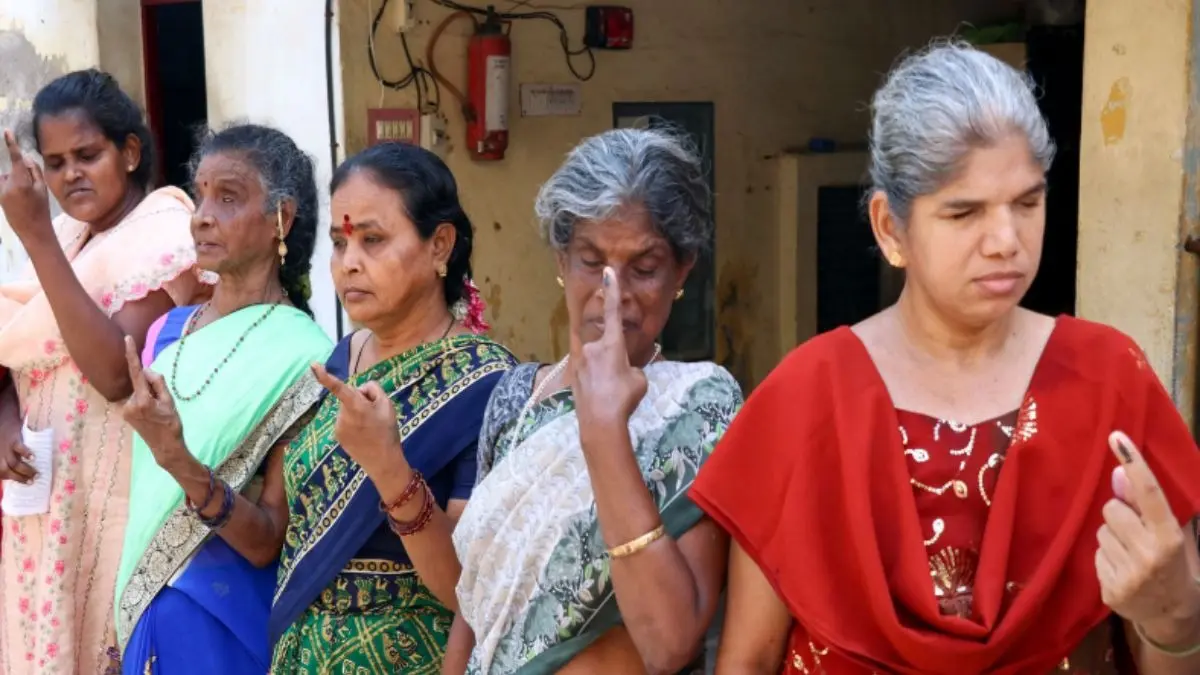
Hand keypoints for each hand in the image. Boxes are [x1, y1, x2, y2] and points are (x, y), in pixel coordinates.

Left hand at [0, 130, 53, 244]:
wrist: (32, 231)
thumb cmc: (41, 209)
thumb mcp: (43, 189)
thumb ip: (33, 171)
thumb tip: (25, 157)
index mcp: (21, 181)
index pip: (15, 159)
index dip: (11, 144)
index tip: (7, 132)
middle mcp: (7, 185)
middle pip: (13, 170)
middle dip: (20, 175)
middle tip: (31, 191)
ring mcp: (0, 192)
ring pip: (6, 178)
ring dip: (14, 183)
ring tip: (24, 199)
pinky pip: (3, 186)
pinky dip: (10, 189)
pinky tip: (19, 202)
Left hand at [0, 420, 34, 484]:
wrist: (3, 416)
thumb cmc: (3, 433)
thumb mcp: (1, 448)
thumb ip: (5, 458)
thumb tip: (17, 469)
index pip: (1, 473)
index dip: (12, 479)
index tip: (24, 484)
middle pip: (6, 471)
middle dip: (19, 478)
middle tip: (32, 482)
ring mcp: (5, 448)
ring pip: (14, 463)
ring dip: (26, 471)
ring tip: (36, 474)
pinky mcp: (13, 439)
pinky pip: (19, 448)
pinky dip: (26, 454)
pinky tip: (33, 458)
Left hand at [120, 336, 187, 470]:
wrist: (165, 447)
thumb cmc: (171, 425)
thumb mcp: (170, 401)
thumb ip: (158, 383)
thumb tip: (146, 370)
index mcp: (142, 400)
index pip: (136, 372)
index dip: (131, 354)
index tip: (127, 339)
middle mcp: (129, 404)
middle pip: (140, 383)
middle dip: (151, 386)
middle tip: (162, 402)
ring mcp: (125, 410)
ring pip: (138, 391)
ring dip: (148, 395)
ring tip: (157, 411)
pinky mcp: (125, 413)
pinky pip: (136, 398)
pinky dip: (144, 400)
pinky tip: (151, 413)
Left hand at [311, 362, 407, 480]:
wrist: (383, 462)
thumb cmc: (387, 431)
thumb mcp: (388, 405)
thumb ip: (373, 389)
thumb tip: (361, 389)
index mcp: (355, 405)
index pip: (339, 388)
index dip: (325, 376)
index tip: (313, 366)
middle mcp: (342, 415)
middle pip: (350, 397)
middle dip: (361, 401)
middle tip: (376, 415)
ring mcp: (338, 426)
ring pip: (348, 409)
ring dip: (357, 413)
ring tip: (371, 426)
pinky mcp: (337, 435)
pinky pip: (345, 421)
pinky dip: (354, 423)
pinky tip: (364, 434)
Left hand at [571, 267, 647, 426]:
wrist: (600, 423)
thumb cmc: (624, 398)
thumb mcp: (640, 379)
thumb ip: (632, 367)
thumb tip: (626, 368)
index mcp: (611, 344)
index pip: (614, 312)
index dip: (612, 291)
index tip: (608, 271)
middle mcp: (593, 348)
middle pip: (608, 346)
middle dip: (616, 360)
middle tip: (620, 382)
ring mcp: (581, 361)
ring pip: (599, 362)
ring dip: (607, 374)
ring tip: (612, 394)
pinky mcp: (575, 375)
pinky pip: (592, 374)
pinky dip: (599, 383)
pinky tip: (603, 398)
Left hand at [1096, 430, 1199, 642]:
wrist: (1172, 613)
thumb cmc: (1171, 563)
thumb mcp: (1167, 532)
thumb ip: (1143, 504)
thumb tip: (1118, 473)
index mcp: (1169, 536)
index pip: (1149, 492)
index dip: (1133, 463)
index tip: (1116, 437)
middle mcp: (1149, 554)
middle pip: (1111, 510)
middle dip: (1119, 515)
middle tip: (1135, 533)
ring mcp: (1129, 574)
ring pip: (1100, 532)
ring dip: (1111, 538)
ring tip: (1130, 554)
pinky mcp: (1110, 590)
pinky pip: (1095, 555)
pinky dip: (1106, 559)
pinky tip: (1122, 570)